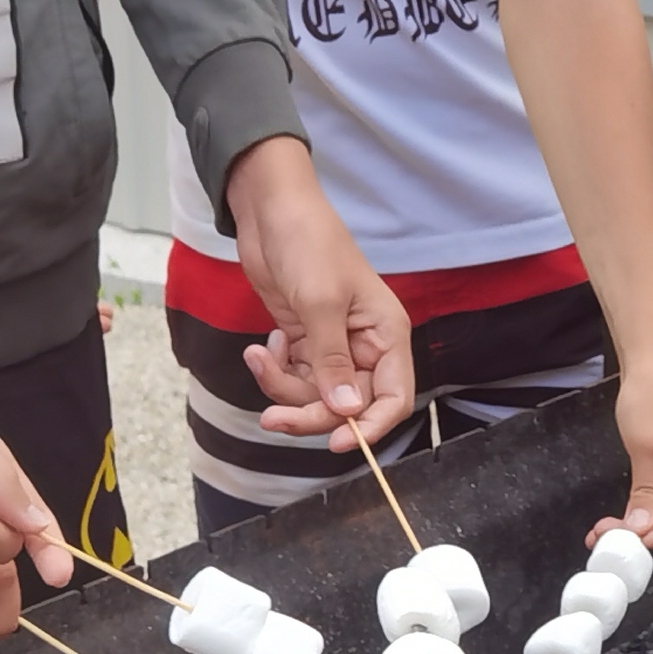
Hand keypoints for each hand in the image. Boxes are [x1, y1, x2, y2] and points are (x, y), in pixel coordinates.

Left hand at [222, 137, 414, 445]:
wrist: (271, 210)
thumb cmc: (308, 243)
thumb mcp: (320, 304)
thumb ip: (332, 362)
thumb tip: (347, 411)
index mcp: (385, 334)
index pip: (393, 398)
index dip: (369, 426)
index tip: (336, 443)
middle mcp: (364, 345)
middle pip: (347, 405)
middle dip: (309, 412)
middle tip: (271, 417)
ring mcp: (333, 344)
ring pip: (315, 395)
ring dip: (282, 387)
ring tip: (260, 356)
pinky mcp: (304, 340)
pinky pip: (293, 376)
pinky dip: (274, 370)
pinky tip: (263, 346)